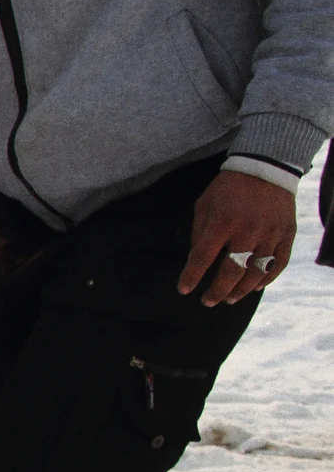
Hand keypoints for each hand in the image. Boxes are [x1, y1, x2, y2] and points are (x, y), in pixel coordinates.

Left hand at [179, 170, 296, 306]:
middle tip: (208, 301)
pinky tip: (254, 287)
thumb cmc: (228, 189)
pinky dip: (266, 280)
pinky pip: (278, 264)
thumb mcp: (204, 205)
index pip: (202, 257)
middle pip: (231, 271)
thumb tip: (195, 262)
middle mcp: (247, 230)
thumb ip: (199, 233)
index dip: (191, 276)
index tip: (184, 290)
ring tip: (229, 299)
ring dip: (241, 291)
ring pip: (256, 272)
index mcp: (222, 222)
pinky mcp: (287, 234)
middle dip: (217, 291)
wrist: (265, 170)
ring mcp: (270, 233)